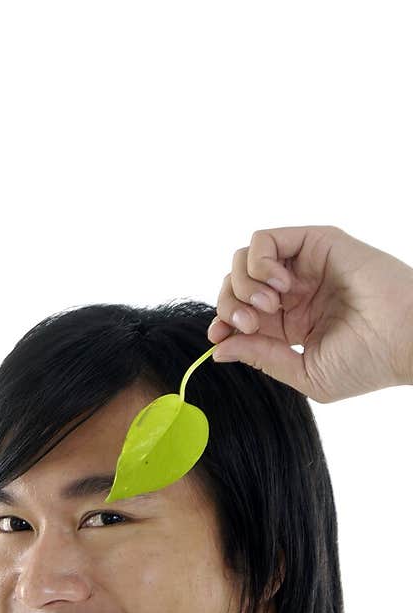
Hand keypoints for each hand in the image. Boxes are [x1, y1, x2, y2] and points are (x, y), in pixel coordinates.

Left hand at [207, 225, 412, 400]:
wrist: (405, 340)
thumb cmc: (367, 362)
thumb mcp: (305, 372)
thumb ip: (262, 357)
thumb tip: (218, 349)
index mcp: (290, 323)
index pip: (238, 314)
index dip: (222, 323)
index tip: (218, 336)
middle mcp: (293, 292)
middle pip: (234, 285)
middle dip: (229, 306)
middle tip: (251, 323)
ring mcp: (302, 266)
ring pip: (243, 260)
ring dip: (243, 284)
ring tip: (269, 306)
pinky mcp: (314, 243)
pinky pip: (264, 240)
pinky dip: (259, 262)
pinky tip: (280, 286)